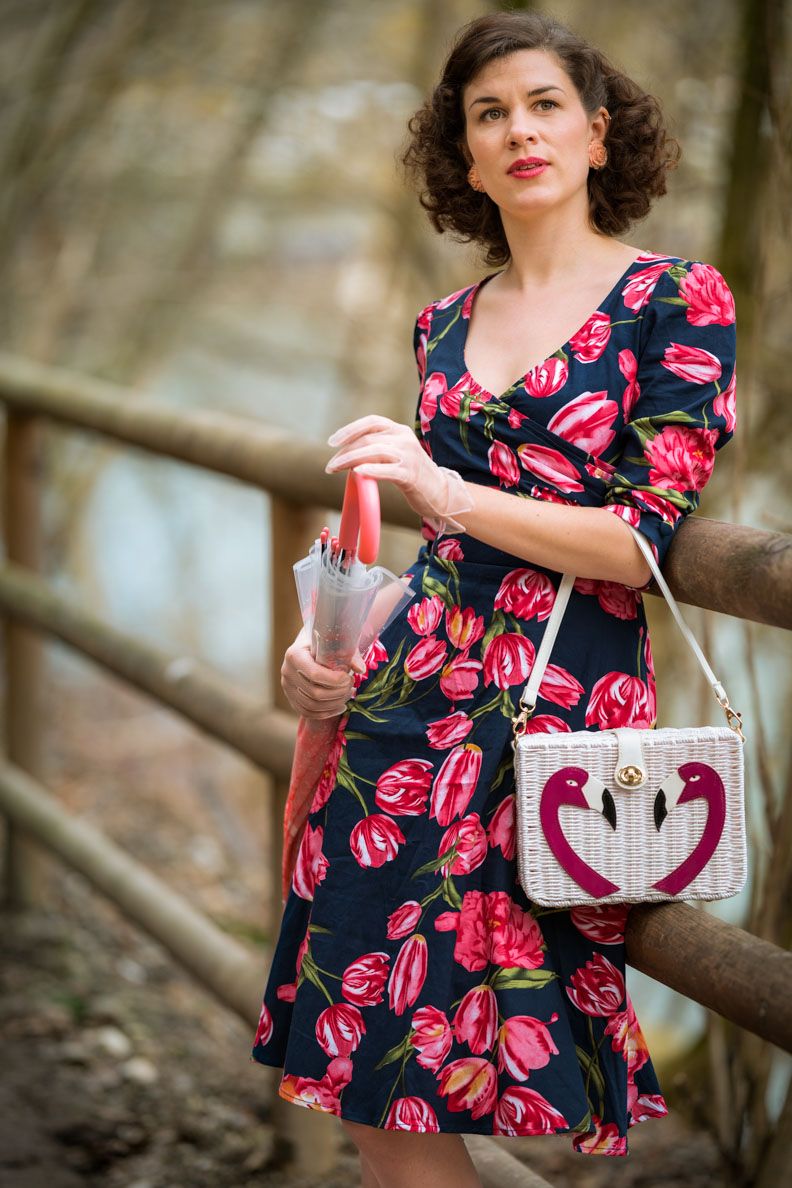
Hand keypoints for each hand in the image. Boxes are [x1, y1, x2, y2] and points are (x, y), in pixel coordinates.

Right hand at [281, 629, 362, 718]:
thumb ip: (349, 654)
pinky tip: (341, 706)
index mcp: (294, 655)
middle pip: (314, 693)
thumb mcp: (335, 642)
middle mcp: (287, 672)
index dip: (335, 680)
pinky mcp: (291, 698)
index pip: (315, 675)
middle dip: (338, 693)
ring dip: (335, 703)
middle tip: (352, 685)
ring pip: (312, 705)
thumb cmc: (323, 641)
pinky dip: (326, 713)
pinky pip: (308, 712)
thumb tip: (361, 670)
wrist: (307, 645)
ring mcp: (287, 687)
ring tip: (348, 693)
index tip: (348, 677)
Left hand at [325, 415, 471, 529]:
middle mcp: (404, 438)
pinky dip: (371, 469)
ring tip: (335, 469)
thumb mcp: (395, 455)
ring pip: (374, 451)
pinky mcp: (411, 474)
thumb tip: (345, 456)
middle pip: (368, 439)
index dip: (349, 430)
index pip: (371, 422)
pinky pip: (387, 470)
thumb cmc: (412, 475)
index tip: (332, 442)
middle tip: (330, 466)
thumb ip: (375, 450)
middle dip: (344, 452)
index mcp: (399, 431)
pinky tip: (357, 472)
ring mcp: (409, 456)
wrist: (440, 492)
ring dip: (349, 460)